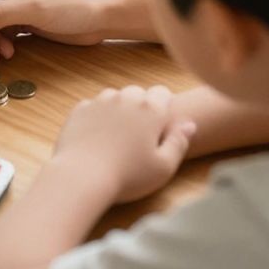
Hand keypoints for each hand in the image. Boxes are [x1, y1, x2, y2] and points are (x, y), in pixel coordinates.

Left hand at [53, 86, 195, 204]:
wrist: (82, 176)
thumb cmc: (128, 176)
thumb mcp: (164, 166)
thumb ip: (179, 142)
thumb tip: (189, 124)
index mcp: (150, 109)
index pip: (162, 93)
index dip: (163, 107)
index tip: (159, 126)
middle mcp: (125, 98)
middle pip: (138, 93)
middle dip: (141, 107)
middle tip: (138, 135)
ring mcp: (100, 101)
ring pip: (114, 96)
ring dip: (118, 109)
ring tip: (117, 136)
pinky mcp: (79, 109)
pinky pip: (94, 106)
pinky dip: (97, 116)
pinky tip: (97, 137)